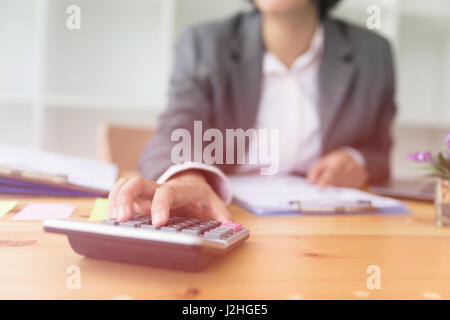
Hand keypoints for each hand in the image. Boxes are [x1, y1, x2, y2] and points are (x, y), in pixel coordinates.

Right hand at [107, 170, 231, 225]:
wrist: (189, 180)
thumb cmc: (199, 194)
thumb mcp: (213, 202)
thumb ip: (221, 214)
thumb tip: (231, 227)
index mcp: (179, 190)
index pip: (167, 193)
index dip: (161, 206)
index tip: (158, 222)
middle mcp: (158, 188)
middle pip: (136, 183)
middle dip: (126, 198)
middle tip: (122, 218)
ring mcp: (145, 193)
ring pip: (124, 185)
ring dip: (115, 199)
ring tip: (113, 220)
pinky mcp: (137, 199)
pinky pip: (119, 194)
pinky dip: (111, 203)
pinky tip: (110, 219)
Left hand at [307, 150, 368, 188]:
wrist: (353, 156)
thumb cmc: (335, 161)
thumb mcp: (323, 163)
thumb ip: (315, 172)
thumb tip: (310, 183)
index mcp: (339, 160)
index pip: (332, 172)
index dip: (325, 181)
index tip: (319, 188)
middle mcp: (350, 165)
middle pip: (338, 181)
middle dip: (330, 187)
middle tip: (324, 189)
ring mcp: (358, 171)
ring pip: (345, 186)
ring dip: (337, 189)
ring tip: (334, 185)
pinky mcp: (363, 177)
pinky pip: (352, 188)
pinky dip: (345, 189)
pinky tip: (342, 185)